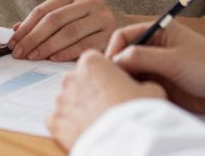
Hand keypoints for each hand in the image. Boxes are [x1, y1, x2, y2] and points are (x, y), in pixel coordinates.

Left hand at [8, 0, 122, 61]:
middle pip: (54, 20)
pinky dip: (66, 53)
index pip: (43, 10)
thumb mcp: (67, 14)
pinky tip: (52, 59)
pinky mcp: (111, 34)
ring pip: (68, 33)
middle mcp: (90, 1)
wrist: (124, 27)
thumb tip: (15, 29)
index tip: (13, 42)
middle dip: (33, 38)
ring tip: (32, 57)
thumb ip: (44, 20)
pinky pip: (83, 46)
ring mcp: (102, 17)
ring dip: (46, 47)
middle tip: (19, 53)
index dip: (25, 27)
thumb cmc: (89, 22)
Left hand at [47, 50, 164, 150]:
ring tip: (98, 122)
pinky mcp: (54, 122)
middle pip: (79, 79)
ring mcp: (60, 100)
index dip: (104, 73)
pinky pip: (58, 119)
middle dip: (90, 90)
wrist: (124, 143)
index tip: (113, 85)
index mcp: (92, 62)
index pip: (93, 60)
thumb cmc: (138, 113)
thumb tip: (139, 87)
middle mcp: (71, 77)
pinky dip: (67, 125)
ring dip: (79, 108)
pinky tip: (84, 130)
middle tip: (107, 106)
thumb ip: (138, 82)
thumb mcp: (151, 89)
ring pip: (68, 100)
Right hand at [105, 19, 204, 116]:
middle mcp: (155, 48)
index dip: (113, 49)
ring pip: (131, 73)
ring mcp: (158, 67)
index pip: (124, 36)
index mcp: (159, 31)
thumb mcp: (175, 60)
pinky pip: (141, 87)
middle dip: (117, 68)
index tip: (109, 66)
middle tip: (115, 83)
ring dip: (127, 82)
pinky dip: (137, 92)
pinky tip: (140, 98)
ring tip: (128, 92)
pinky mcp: (163, 85)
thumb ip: (142, 57)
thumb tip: (115, 60)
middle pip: (124, 55)